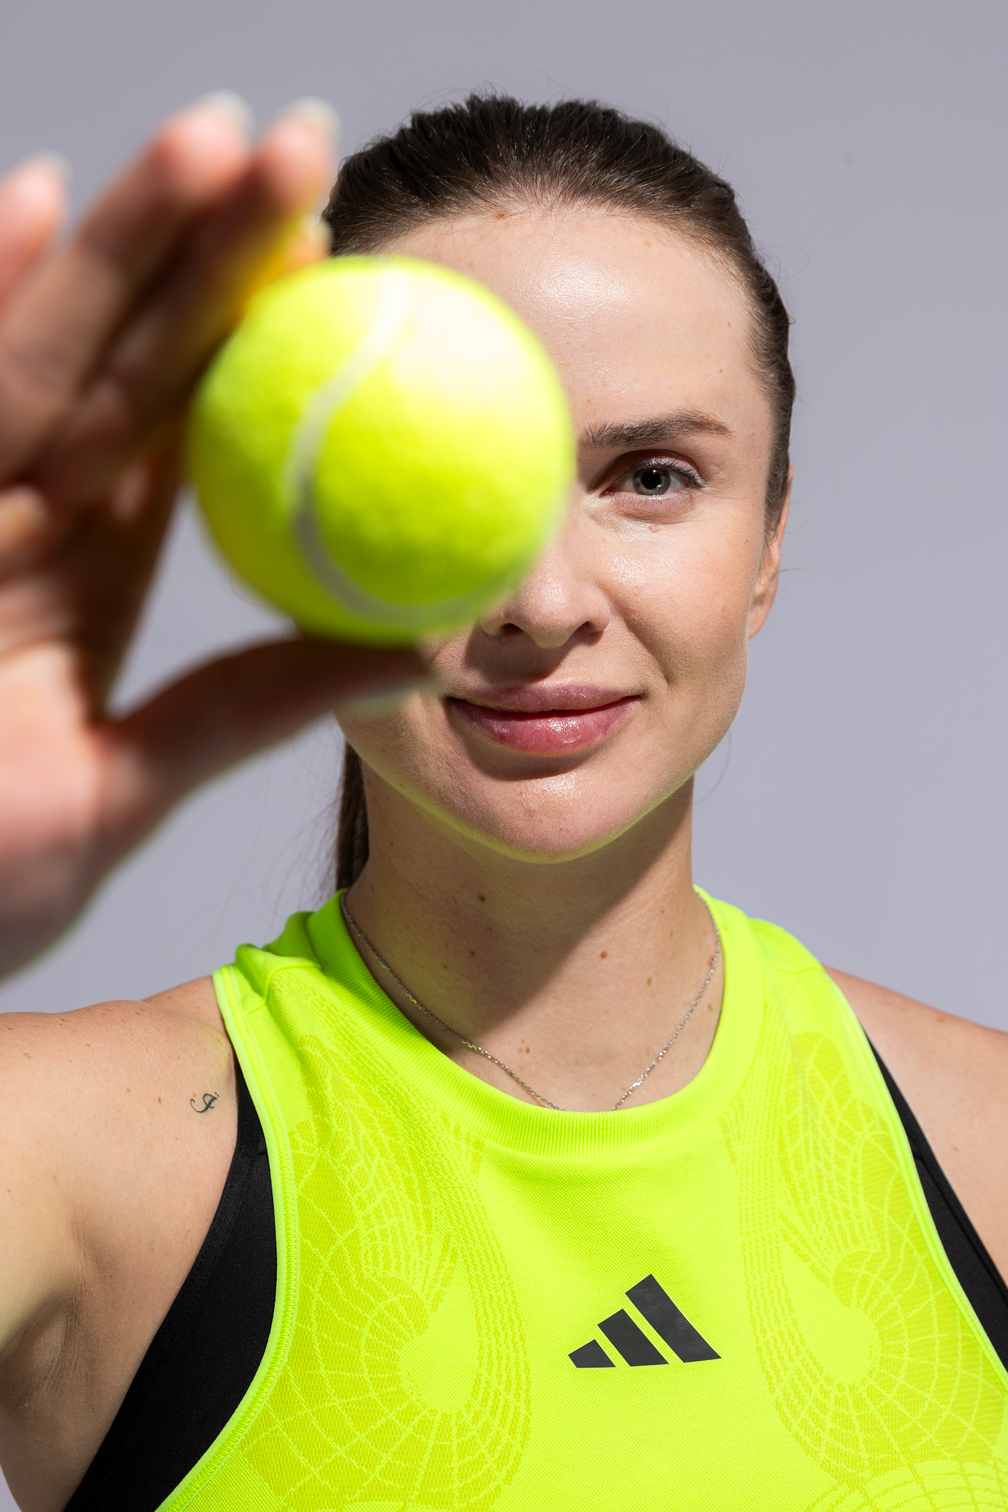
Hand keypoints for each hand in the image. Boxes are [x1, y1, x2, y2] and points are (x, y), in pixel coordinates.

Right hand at [0, 99, 422, 975]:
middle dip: (206, 247)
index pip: (182, 424)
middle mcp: (12, 520)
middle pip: (122, 359)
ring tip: (210, 138)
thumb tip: (419, 654)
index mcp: (76, 572)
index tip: (338, 255)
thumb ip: (244, 709)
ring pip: (44, 356)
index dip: (254, 334)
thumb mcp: (124, 789)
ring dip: (119, 244)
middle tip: (297, 148)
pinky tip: (31, 201)